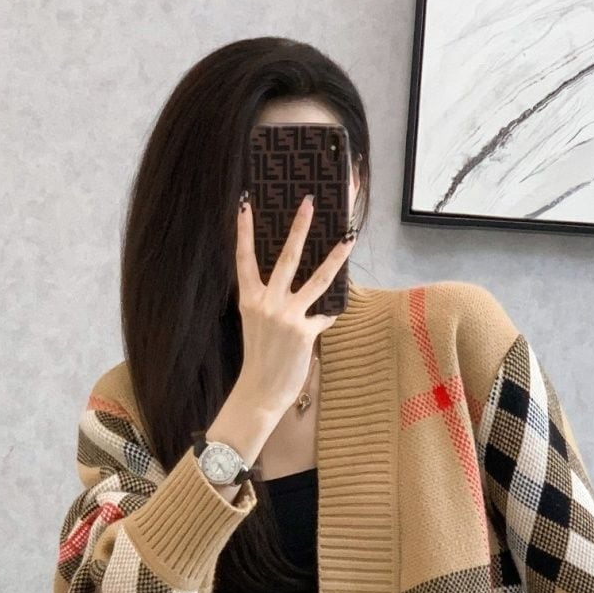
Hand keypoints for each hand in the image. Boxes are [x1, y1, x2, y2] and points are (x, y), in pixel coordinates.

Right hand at [233, 191, 357, 417]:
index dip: (245, 230)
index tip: (246, 203)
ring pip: (317, 279)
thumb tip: (293, 284)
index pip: (244, 258)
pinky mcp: (305, 331)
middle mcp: (267, 303)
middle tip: (309, 203)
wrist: (261, 389)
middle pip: (286, 257)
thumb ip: (270, 301)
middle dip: (299, 228)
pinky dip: (328, 316)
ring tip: (348, 238)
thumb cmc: (260, 356)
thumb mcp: (256, 323)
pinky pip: (324, 316)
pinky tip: (331, 316)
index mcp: (249, 299)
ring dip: (335, 257)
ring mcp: (287, 316)